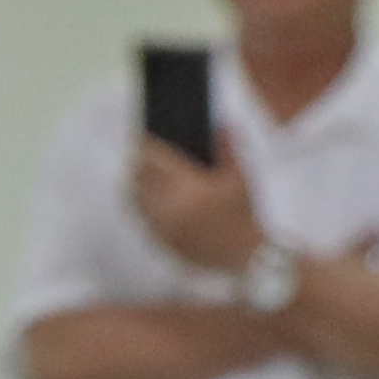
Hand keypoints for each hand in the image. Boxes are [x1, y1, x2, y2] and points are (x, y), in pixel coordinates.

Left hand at [132, 136, 267, 281]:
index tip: (143, 134)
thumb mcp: (242, 177)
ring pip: (133, 197)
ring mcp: (160, 225)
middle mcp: (168, 207)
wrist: (244, 257)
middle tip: (141, 150)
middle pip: (137, 176)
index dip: (145, 145)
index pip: (152, 159)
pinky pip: (139, 216)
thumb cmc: (245, 214)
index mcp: (187, 187)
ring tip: (140, 169)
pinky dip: (139, 202)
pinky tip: (145, 193)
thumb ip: (229, 147)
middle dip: (138, 162)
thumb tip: (220, 122)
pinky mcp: (158, 240)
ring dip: (134, 182)